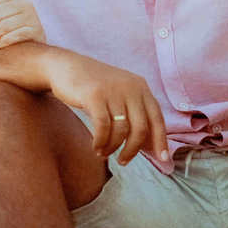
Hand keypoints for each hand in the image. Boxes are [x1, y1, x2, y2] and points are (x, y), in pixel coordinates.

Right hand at [43, 52, 168, 165]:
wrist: (64, 66)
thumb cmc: (93, 87)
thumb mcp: (119, 94)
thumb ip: (134, 114)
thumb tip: (150, 147)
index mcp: (140, 87)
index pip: (157, 118)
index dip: (160, 141)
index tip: (163, 160)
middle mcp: (131, 87)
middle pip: (141, 128)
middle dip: (133, 150)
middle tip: (123, 161)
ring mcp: (113, 90)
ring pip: (121, 130)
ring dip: (112, 147)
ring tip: (103, 152)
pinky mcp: (94, 95)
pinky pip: (103, 127)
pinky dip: (100, 141)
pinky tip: (95, 146)